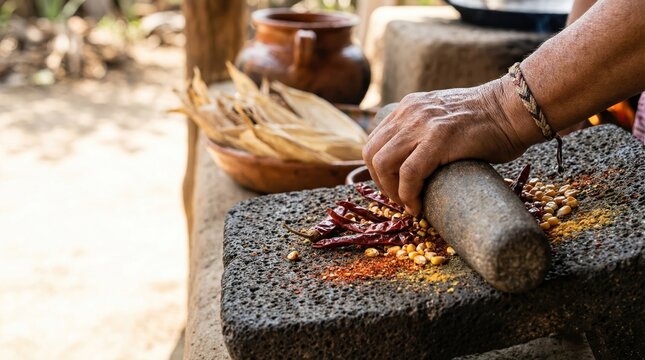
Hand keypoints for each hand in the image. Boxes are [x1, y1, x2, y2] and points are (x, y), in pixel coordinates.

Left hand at [362, 77, 535, 215]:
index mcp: (409, 107)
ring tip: (409, 204)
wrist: (516, 109)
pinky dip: (408, 195)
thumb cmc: (489, 123)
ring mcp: (423, 123)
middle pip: (372, 153)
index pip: (374, 140)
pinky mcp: (439, 138)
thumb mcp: (444, 118)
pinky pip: (409, 173)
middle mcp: (410, 112)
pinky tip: (418, 206)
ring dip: (391, 191)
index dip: (377, 169)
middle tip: (400, 200)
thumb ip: (425, 132)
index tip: (393, 187)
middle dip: (380, 183)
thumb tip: (414, 164)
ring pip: (383, 163)